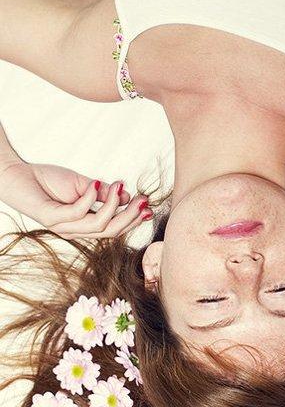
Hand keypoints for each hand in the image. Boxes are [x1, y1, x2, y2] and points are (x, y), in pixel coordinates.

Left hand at [0, 161, 152, 238]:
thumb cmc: (48, 179)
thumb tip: (128, 196)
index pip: (114, 228)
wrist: (14, 174)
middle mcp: (75, 230)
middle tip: (143, 199)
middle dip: (130, 216)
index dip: (133, 220)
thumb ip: (105, 193)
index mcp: (84, 224)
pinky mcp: (51, 218)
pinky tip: (97, 183)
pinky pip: (78, 212)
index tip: (149, 206)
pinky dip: (91, 197)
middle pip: (111, 231)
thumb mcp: (84, 184)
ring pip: (98, 225)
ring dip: (114, 205)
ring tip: (120, 185)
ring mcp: (63, 226)